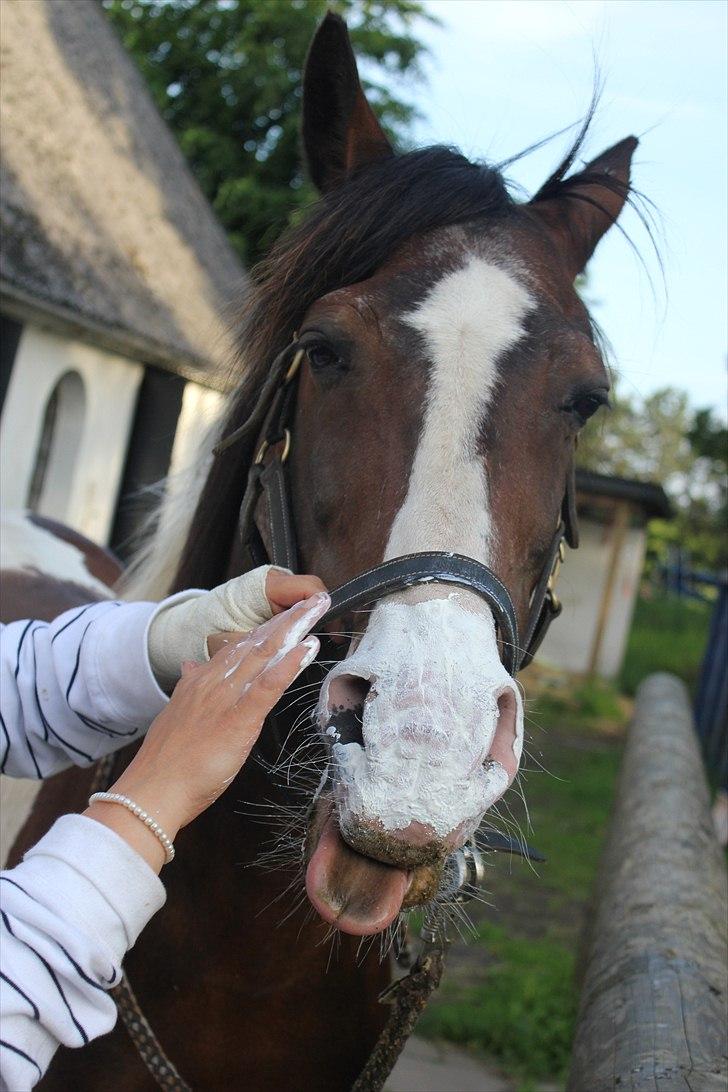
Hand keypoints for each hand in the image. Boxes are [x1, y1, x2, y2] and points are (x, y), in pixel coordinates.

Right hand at [86, 591, 329, 871]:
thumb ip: (189, 688)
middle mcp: (214, 681)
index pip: (238, 645)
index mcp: (200, 681)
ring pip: (265, 654)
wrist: (153, 789)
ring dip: (293, 629)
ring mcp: (226, 697)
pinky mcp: (239, 718)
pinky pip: (269, 685)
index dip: (265, 628)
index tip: (287, 613)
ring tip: (316, 609)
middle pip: (255, 642)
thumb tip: (192, 667)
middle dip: (286, 619)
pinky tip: (308, 647)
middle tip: (312, 600)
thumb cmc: (167, 762)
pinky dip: (290, 664)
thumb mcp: (177, 715)